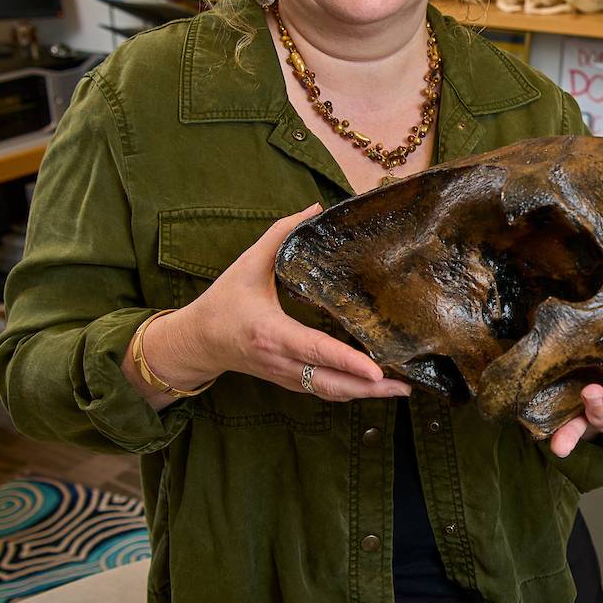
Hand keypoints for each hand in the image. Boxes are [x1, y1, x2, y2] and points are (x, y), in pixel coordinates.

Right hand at [145, 205, 411, 404]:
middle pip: (330, 383)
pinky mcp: (289, 381)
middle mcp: (281, 360)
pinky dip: (349, 390)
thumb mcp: (247, 264)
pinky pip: (322, 390)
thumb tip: (315, 209)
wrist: (198, 342)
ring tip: (400, 387)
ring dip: (365, 394)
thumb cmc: (223, 302)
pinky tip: (374, 385)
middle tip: (405, 384)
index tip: (376, 370)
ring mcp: (285, 376)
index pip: (315, 350)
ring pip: (329, 392)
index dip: (347, 361)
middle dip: (369, 388)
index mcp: (271, 332)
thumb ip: (280, 234)